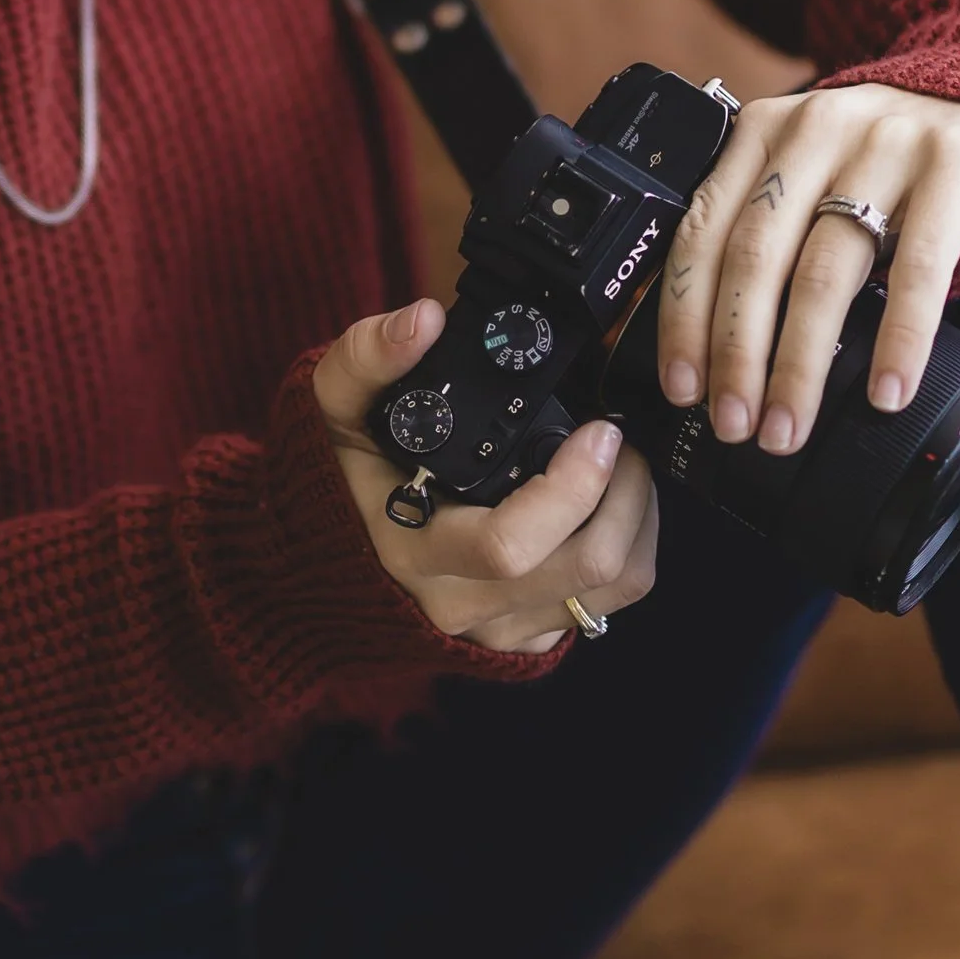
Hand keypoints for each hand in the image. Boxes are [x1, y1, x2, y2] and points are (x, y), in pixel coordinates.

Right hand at [314, 299, 658, 654]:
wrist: (324, 549)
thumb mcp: (337, 405)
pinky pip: (604, 606)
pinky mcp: (524, 639)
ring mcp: (497, 628)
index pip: (511, 546)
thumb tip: (423, 319)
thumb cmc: (342, 470)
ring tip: (620, 469)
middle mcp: (459, 602)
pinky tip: (601, 508)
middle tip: (618, 440)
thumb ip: (368, 356)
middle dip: (626, 494)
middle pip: (587, 568)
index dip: (574, 487)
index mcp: (414, 550)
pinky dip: (623, 551)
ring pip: (611, 590)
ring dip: (635, 521)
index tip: (599, 431)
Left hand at [651, 85, 959, 453]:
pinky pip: (920, 266)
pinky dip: (900, 337)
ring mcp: (887, 142)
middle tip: (732, 425)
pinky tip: (886, 391)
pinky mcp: (955, 163)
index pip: (702, 231)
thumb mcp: (808, 171)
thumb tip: (709, 348)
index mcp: (760, 131)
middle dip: (738, 355)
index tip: (683, 388)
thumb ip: (761, 225)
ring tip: (788, 426)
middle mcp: (815, 128)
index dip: (685, 317)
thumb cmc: (882, 158)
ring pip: (826, 269)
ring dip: (801, 363)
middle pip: (757, 256)